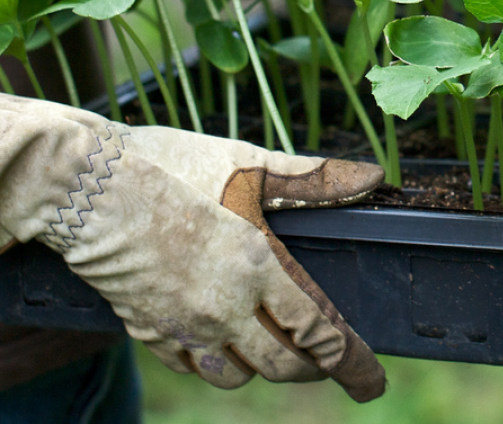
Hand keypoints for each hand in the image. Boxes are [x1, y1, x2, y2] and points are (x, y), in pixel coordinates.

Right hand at [0, 95, 385, 400]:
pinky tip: (223, 348)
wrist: (86, 186)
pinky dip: (216, 365)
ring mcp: (183, 325)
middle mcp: (224, 307)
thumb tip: (373, 177)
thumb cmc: (171, 166)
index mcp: (256, 267)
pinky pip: (191, 368)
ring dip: (264, 368)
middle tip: (331, 369)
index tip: (372, 383)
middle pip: (282, 365)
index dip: (351, 361)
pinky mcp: (147, 329)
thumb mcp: (250, 163)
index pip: (317, 331)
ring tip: (278, 353)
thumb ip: (314, 179)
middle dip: (314, 372)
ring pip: (236, 376)